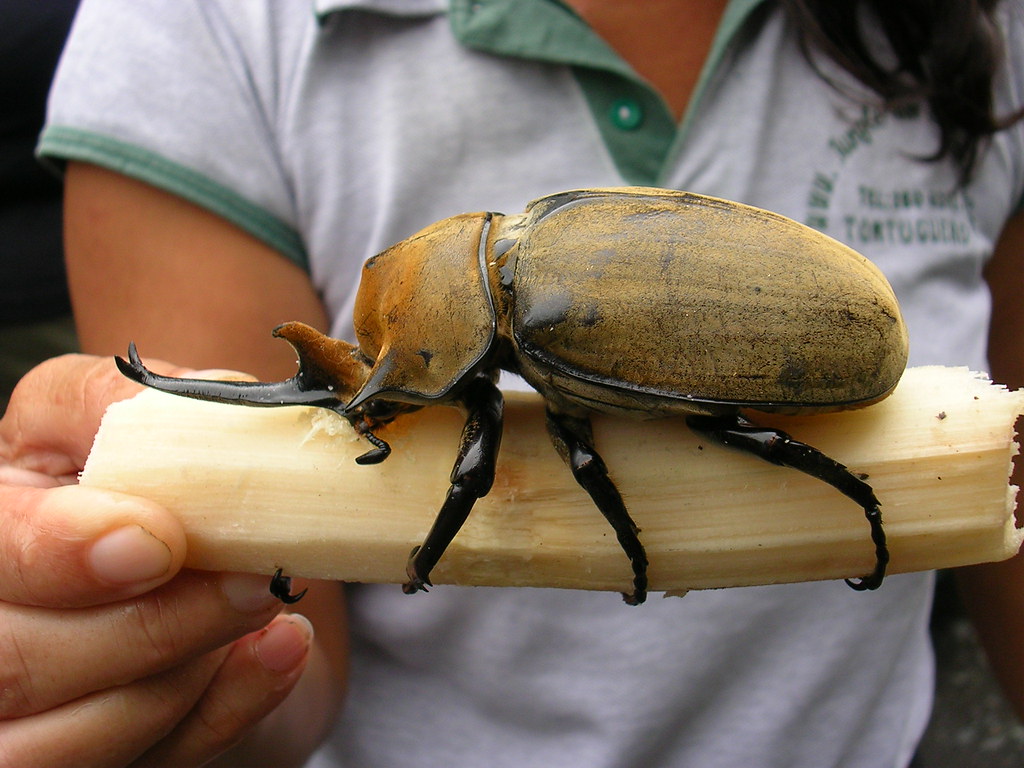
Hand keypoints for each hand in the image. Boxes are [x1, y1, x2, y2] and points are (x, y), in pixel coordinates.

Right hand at [0, 355, 313, 766]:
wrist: (200, 552)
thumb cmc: (151, 475)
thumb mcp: (123, 415)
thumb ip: (123, 404)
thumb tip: (169, 410)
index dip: (58, 555)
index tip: (159, 541)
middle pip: (15, 665)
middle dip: (151, 625)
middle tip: (254, 577)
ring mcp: (26, 720)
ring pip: (72, 742)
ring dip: (191, 668)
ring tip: (265, 602)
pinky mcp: (97, 762)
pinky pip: (156, 765)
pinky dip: (230, 708)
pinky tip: (282, 648)